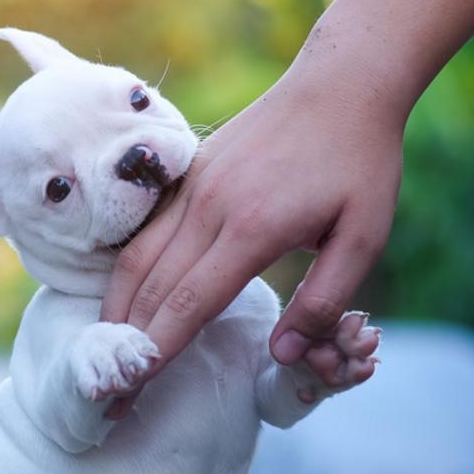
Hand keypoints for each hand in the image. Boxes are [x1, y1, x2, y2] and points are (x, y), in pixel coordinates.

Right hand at [100, 57, 401, 410]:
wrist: (341, 85)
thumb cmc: (361, 163)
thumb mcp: (364, 236)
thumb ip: (323, 300)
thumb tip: (282, 353)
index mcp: (253, 228)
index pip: (190, 304)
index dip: (159, 351)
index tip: (132, 388)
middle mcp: (211, 206)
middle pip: (153, 284)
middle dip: (130, 340)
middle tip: (111, 385)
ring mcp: (196, 184)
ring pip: (139, 254)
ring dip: (120, 304)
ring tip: (108, 344)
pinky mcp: (192, 169)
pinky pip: (149, 226)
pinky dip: (130, 266)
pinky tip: (126, 289)